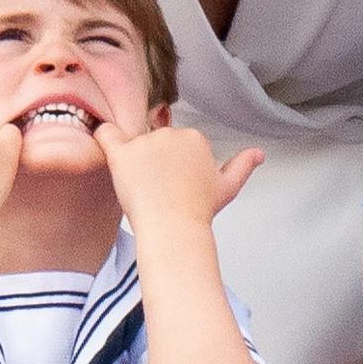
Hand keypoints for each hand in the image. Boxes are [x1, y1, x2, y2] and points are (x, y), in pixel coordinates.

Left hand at [94, 123, 262, 231]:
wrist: (175, 230)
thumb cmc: (198, 212)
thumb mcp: (227, 187)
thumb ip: (242, 166)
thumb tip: (259, 154)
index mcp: (195, 138)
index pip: (174, 142)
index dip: (171, 162)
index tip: (172, 183)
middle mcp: (171, 134)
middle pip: (153, 140)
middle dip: (152, 160)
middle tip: (156, 188)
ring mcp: (146, 143)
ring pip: (131, 143)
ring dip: (132, 161)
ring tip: (140, 189)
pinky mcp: (123, 154)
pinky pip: (105, 134)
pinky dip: (103, 137)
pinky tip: (105, 149)